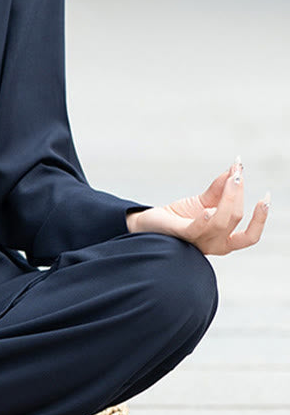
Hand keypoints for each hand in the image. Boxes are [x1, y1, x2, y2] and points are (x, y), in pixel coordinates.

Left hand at [126, 156, 269, 255]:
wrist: (148, 223)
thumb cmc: (178, 216)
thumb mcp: (203, 202)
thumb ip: (220, 189)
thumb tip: (236, 169)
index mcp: (223, 240)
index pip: (250, 235)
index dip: (261, 218)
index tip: (266, 196)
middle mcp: (214, 244)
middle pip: (235, 218)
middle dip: (239, 193)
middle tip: (238, 173)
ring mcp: (198, 241)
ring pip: (222, 221)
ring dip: (229, 196)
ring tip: (231, 177)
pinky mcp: (182, 234)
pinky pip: (198, 228)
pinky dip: (206, 217)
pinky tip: (208, 208)